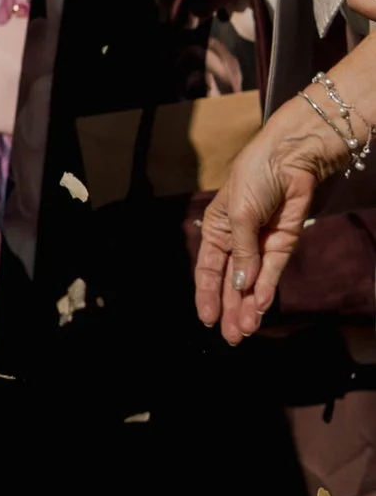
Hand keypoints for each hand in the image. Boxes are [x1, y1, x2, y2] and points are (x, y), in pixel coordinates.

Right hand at [193, 99, 346, 337]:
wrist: (289, 159)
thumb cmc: (253, 178)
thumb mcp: (237, 215)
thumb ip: (240, 253)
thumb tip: (240, 287)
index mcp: (216, 231)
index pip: (208, 270)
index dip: (207, 294)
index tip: (206, 319)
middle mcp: (238, 243)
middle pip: (231, 283)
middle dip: (230, 309)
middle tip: (231, 337)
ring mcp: (261, 245)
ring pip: (252, 284)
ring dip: (248, 306)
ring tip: (246, 331)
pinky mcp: (284, 244)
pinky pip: (273, 272)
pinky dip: (266, 289)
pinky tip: (260, 306)